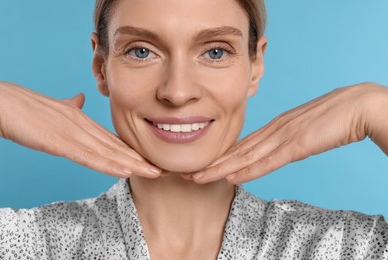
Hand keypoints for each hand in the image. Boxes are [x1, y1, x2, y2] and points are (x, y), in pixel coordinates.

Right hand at [0, 82, 161, 177]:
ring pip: (108, 152)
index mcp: (81, 119)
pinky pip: (89, 157)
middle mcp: (82, 124)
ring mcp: (73, 132)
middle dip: (139, 159)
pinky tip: (125, 171)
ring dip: (132, 164)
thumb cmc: (24, 107)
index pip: (110, 138)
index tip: (147, 159)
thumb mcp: (53, 108)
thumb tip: (78, 99)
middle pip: (116, 146)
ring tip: (153, 172)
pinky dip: (109, 165)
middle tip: (161, 168)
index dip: (130, 150)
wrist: (2, 103)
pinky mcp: (60, 141)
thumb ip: (69, 106)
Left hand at [187, 83, 387, 183]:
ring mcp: (283, 137)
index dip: (222, 157)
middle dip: (212, 164)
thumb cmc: (333, 116)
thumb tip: (280, 147)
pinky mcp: (297, 144)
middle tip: (189, 173)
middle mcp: (273, 130)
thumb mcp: (305, 128)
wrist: (356, 105)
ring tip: (198, 177)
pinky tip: (231, 177)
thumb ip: (290, 138)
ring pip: (245, 157)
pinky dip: (248, 170)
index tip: (205, 166)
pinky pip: (268, 161)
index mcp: (275, 126)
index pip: (243, 145)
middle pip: (237, 151)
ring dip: (220, 169)